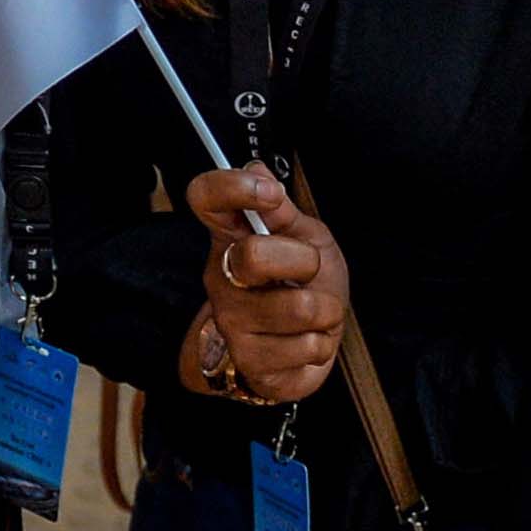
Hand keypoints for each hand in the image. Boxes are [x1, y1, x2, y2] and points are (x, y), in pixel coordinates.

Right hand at [178, 165, 346, 406]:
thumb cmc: (303, 285)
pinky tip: (306, 341)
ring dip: (325, 310)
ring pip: (296, 307)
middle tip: (310, 272)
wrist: (303, 347)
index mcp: (232, 236)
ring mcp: (231, 322)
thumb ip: (284, 211)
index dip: (233, 187)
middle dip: (305, 262)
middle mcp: (221, 276)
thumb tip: (257, 168)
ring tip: (316, 312)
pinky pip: (306, 347)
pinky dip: (322, 343)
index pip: (205, 198)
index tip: (270, 193)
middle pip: (253, 255)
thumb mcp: (306, 239)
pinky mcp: (250, 362)